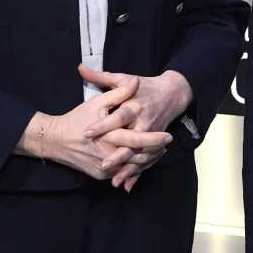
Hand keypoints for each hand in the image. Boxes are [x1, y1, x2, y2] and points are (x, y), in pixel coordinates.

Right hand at [17, 77, 170, 181]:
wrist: (55, 140)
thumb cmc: (78, 118)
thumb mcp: (97, 102)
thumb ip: (119, 93)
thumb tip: (136, 82)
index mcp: (110, 135)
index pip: (138, 140)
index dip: (154, 139)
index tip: (168, 136)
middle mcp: (108, 154)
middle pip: (138, 156)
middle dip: (155, 151)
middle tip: (167, 145)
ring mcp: (104, 167)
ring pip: (132, 167)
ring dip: (147, 160)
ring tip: (159, 151)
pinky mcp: (100, 175)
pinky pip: (121, 172)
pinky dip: (133, 167)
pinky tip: (144, 159)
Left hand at [80, 65, 193, 190]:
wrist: (172, 94)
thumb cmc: (143, 86)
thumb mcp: (123, 79)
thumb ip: (101, 76)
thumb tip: (80, 68)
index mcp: (134, 105)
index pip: (118, 116)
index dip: (103, 125)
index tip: (87, 132)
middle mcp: (144, 121)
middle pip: (131, 140)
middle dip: (117, 153)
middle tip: (102, 164)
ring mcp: (151, 134)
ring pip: (139, 154)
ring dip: (127, 168)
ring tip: (113, 180)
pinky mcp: (155, 143)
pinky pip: (145, 160)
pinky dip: (136, 173)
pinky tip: (125, 184)